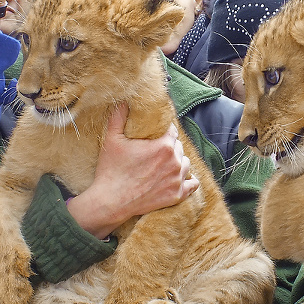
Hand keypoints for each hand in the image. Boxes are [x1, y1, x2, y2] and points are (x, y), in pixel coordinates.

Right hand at [67, 103, 199, 238]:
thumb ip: (119, 117)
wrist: (110, 202)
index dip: (164, 131)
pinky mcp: (177, 195)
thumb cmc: (111, 170)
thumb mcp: (112, 139)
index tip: (157, 134)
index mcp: (164, 145)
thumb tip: (122, 101)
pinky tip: (181, 178)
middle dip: (169, 146)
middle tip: (156, 151)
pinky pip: (192, 184)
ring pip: (186, 163)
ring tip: (165, 164)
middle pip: (178, 147)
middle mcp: (175, 161)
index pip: (172, 131)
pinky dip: (188, 180)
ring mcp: (178, 180)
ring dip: (178, 162)